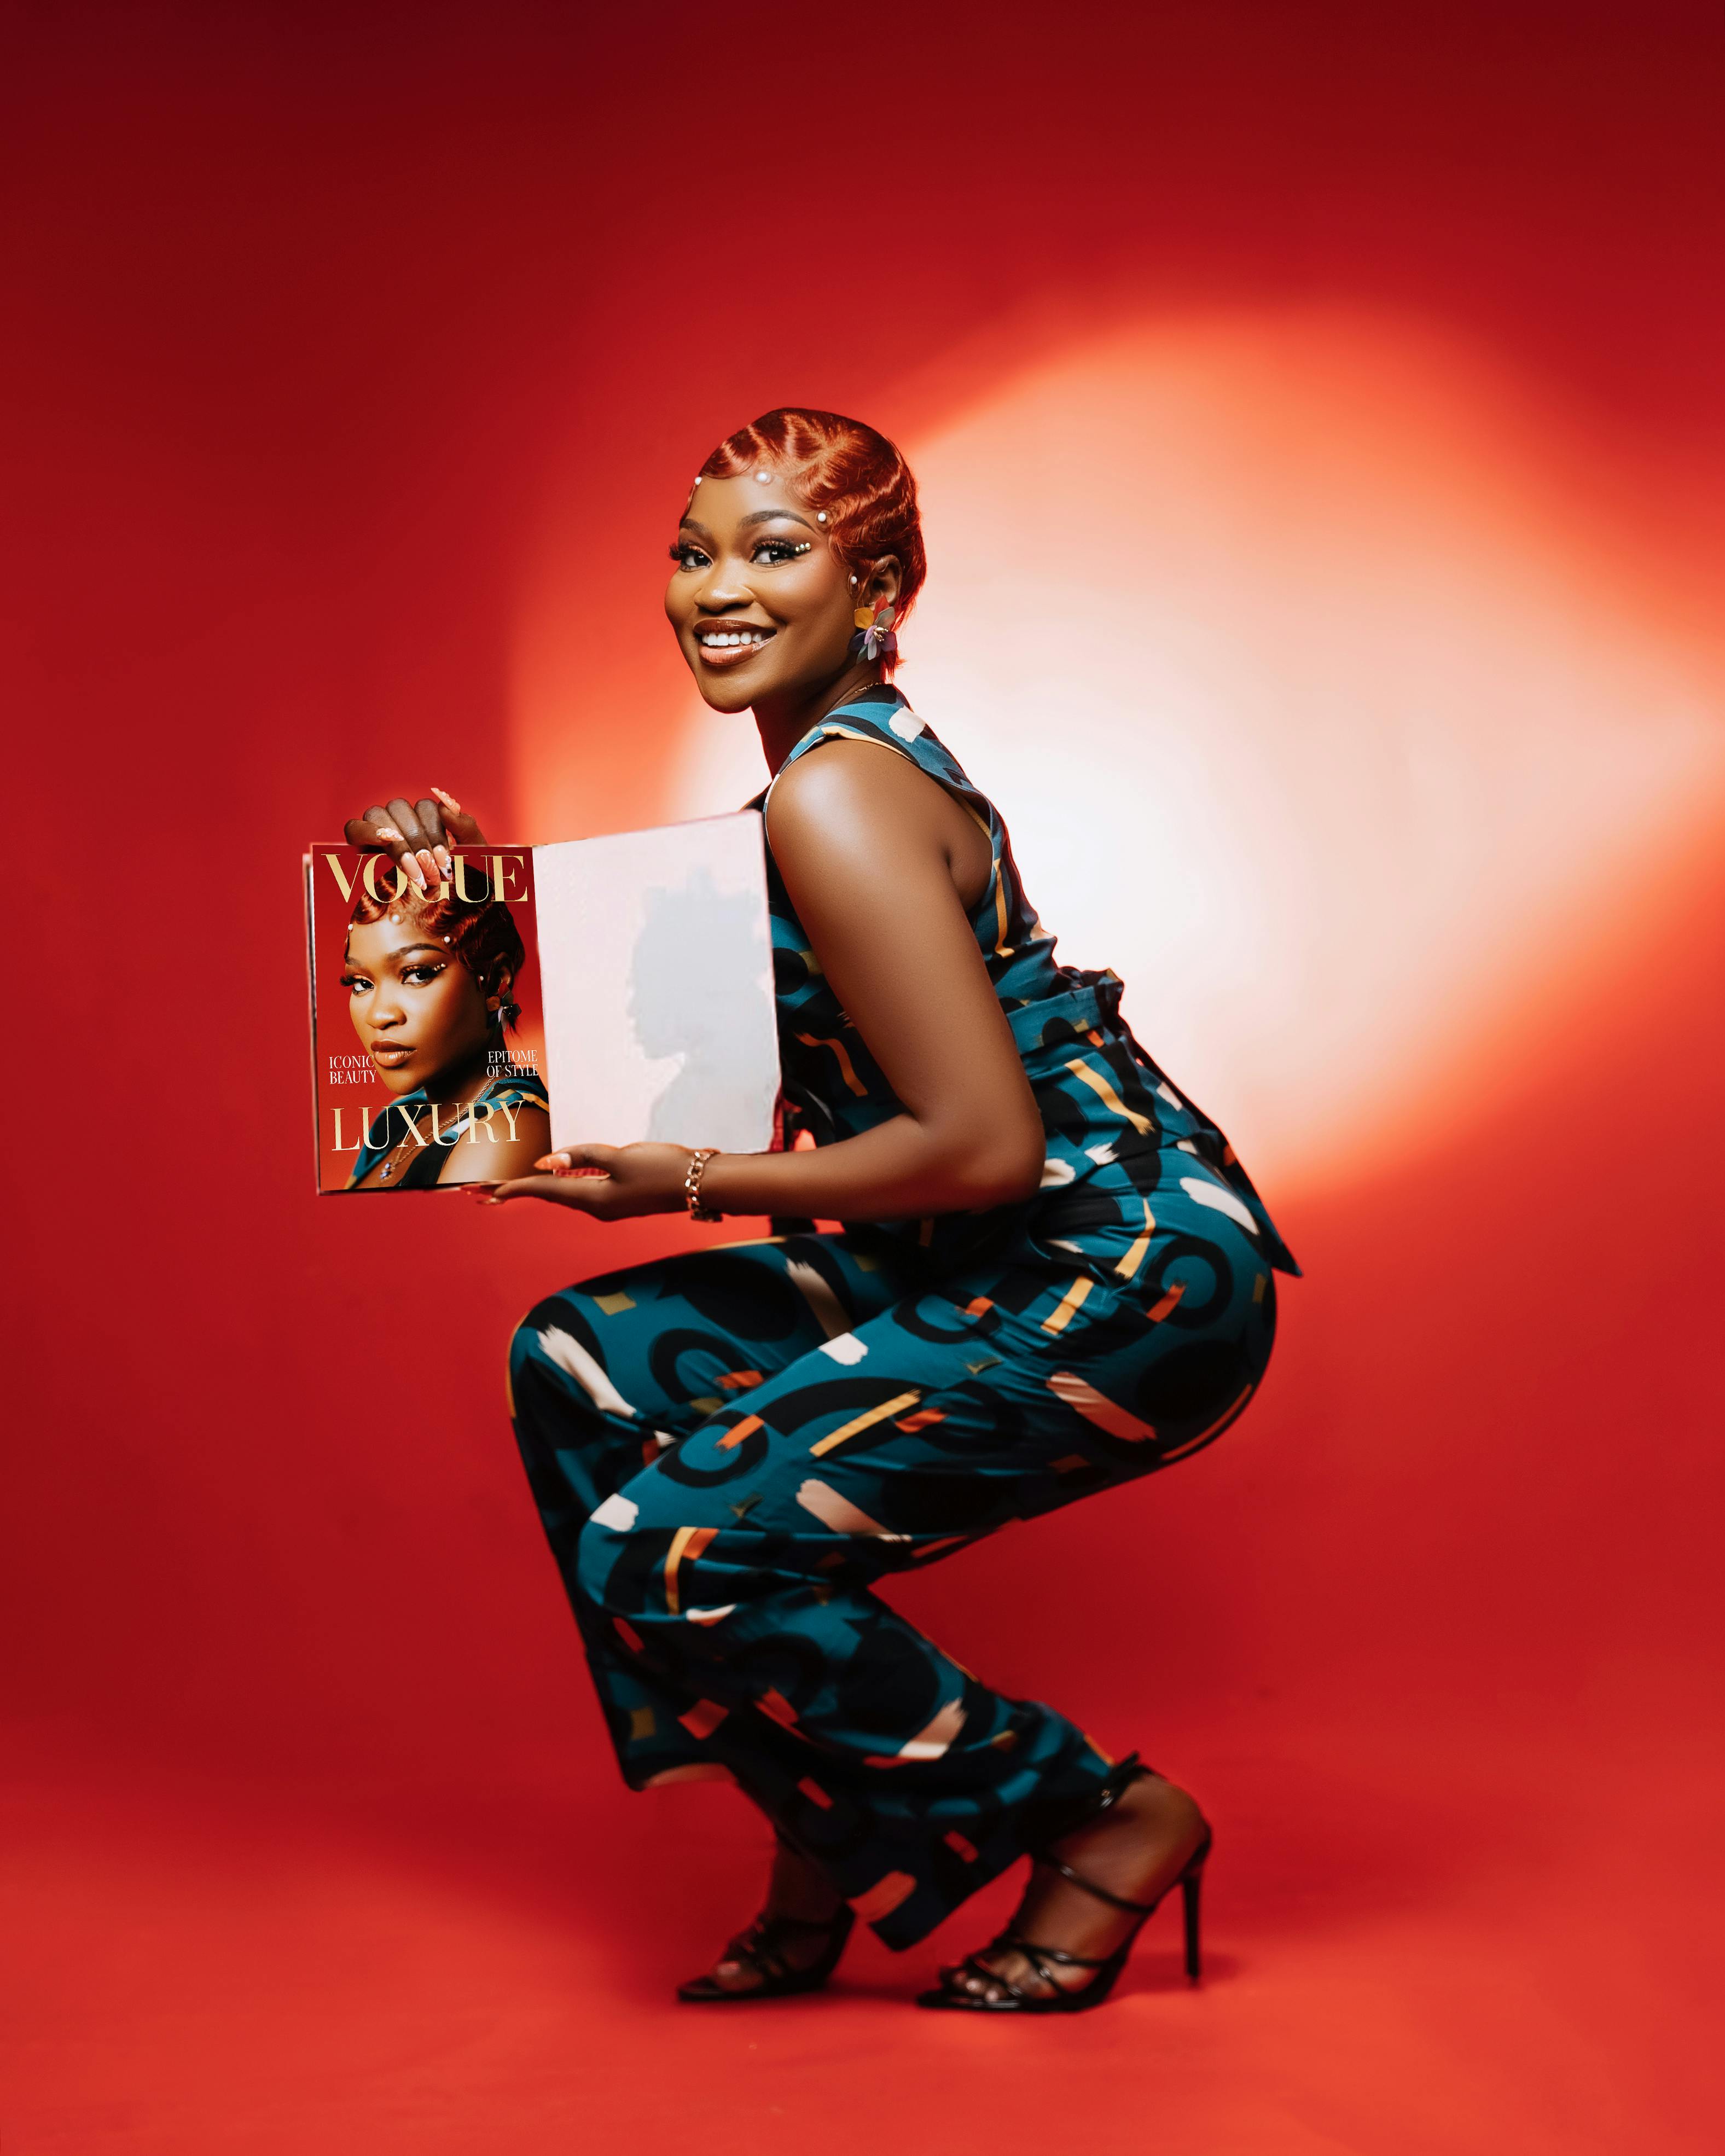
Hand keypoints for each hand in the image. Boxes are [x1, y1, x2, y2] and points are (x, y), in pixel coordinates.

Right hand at [343, 786, 484, 890]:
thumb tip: (445, 804)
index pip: (425, 807)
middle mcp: (399, 821)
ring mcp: (377, 831)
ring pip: (378, 814)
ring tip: (411, 867)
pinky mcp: (359, 846)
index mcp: (425, 820)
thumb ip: (465, 827)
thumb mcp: (472, 856)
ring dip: (396, 839)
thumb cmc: (461, 882)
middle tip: (429, 870)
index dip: (435, 830)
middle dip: (417, 839)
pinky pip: (354, 828)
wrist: (452, 912)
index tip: (444, 860)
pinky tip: (385, 843)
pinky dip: (368, 832)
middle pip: (400, 807)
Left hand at [470, 1143, 696, 1219]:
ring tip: (510, 1189)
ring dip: (537, 1191)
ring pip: (564, 1195)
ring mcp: (610, 1205)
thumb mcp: (620, 1156)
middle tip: (485, 1194)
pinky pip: (581, 1192)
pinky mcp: (621, 1199)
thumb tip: (547, 1161)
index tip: (487, 1192)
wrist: (700, 1184)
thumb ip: (583, 1156)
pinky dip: (560, 1187)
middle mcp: (597, 1207)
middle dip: (517, 1193)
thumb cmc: (662, 1168)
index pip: (545, 1191)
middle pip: (549, 1197)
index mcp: (594, 1199)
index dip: (515, 1188)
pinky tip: (555, 1180)